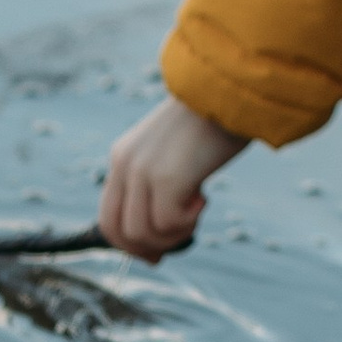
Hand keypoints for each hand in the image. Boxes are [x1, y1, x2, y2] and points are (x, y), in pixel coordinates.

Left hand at [98, 96, 248, 261]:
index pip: (109, 216)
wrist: (232, 87)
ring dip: (172, 236)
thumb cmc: (210, 121)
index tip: (155, 254)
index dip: (129, 244)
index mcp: (122, 155)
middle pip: (117, 230)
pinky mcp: (167, 177)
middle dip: (144, 249)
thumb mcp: (170, 150)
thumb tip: (158, 227)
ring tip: (197, 212)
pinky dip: (186, 224)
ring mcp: (143, 170)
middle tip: (172, 248)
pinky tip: (204, 199)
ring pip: (141, 232)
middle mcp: (125, 163)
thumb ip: (156, 179)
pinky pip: (166, 224)